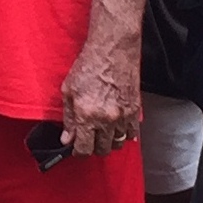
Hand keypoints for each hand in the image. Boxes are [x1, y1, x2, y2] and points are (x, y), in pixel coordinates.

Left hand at [58, 31, 141, 159]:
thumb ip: (68, 118)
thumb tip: (67, 139)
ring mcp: (123, 117)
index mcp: (87, 115)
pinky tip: (116, 128)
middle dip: (92, 147)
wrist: (113, 51)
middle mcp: (106, 119)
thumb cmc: (89, 66)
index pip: (83, 149)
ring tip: (101, 133)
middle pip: (101, 150)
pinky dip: (124, 135)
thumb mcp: (69, 91)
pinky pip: (132, 134)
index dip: (78, 151)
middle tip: (87, 139)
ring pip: (117, 144)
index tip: (76, 148)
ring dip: (108, 142)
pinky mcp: (135, 111)